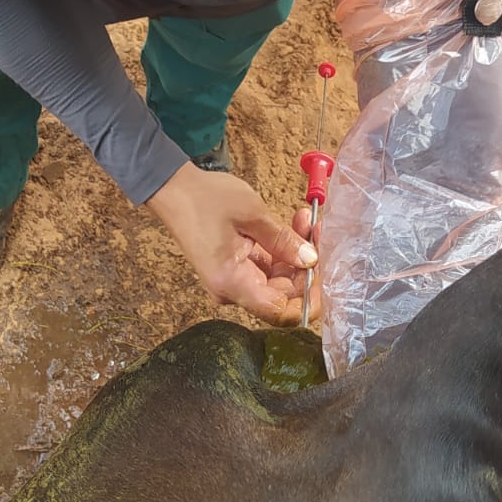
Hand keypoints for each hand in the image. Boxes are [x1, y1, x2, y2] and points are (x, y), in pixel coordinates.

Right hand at [146, 162, 318, 324]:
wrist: (173, 188)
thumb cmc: (205, 199)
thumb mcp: (252, 214)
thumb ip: (283, 241)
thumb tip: (312, 261)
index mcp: (232, 282)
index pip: (279, 312)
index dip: (309, 302)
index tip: (328, 279)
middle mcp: (232, 288)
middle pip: (283, 295)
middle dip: (307, 267)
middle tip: (320, 234)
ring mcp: (233, 279)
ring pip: (278, 278)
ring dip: (297, 253)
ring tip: (307, 221)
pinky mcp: (235, 267)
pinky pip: (267, 266)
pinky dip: (282, 248)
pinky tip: (295, 224)